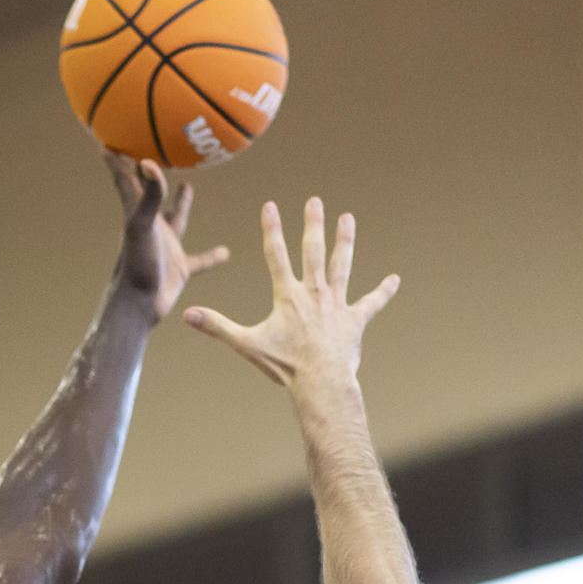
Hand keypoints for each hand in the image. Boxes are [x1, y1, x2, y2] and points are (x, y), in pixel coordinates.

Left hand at [108, 152, 228, 322]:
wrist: (138, 305)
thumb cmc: (135, 264)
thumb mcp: (142, 225)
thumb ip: (148, 195)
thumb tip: (147, 162)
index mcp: (138, 212)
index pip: (125, 178)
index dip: (116, 158)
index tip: (106, 137)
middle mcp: (152, 226)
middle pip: (150, 193)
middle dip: (148, 174)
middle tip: (152, 152)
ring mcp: (166, 246)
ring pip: (176, 218)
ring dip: (180, 203)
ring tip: (187, 186)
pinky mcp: (179, 267)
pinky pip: (199, 259)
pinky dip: (212, 256)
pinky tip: (225, 253)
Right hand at [184, 196, 398, 385]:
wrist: (321, 383)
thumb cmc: (284, 365)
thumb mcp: (247, 344)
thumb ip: (217, 326)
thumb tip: (187, 314)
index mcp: (288, 296)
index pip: (276, 255)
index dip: (272, 229)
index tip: (271, 205)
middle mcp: (314, 293)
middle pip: (313, 251)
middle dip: (313, 224)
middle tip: (315, 200)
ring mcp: (336, 305)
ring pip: (342, 266)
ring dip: (345, 242)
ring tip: (348, 219)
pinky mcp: (354, 321)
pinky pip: (371, 303)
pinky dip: (383, 292)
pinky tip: (395, 279)